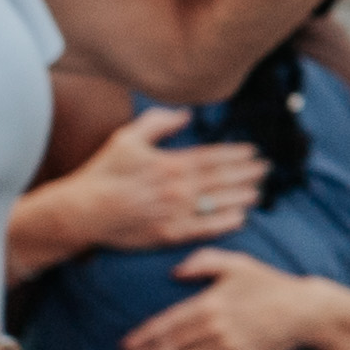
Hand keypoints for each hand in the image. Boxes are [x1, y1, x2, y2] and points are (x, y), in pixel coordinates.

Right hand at [43, 103, 265, 259]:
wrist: (83, 211)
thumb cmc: (103, 173)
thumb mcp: (127, 138)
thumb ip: (158, 123)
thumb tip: (185, 115)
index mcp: (169, 163)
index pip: (211, 157)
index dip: (235, 154)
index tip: (253, 152)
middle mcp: (177, 188)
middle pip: (221, 179)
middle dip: (246, 173)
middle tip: (266, 169)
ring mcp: (175, 213)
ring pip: (217, 203)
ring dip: (241, 196)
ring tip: (260, 191)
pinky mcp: (169, 234)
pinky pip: (203, 229)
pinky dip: (224, 223)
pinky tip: (241, 218)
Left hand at [117, 245, 325, 349]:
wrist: (304, 311)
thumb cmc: (268, 284)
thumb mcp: (236, 263)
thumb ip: (203, 262)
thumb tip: (174, 271)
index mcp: (209, 303)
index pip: (167, 323)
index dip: (143, 337)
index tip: (124, 347)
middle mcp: (214, 329)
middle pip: (170, 348)